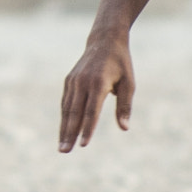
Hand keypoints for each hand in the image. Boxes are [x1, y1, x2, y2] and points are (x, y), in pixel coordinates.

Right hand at [59, 26, 135, 151]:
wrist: (105, 40)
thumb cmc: (121, 64)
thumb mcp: (129, 83)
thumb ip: (125, 106)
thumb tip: (124, 127)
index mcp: (98, 83)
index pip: (91, 111)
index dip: (87, 129)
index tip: (83, 145)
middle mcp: (83, 83)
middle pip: (74, 113)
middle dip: (69, 133)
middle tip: (65, 151)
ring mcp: (74, 81)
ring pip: (67, 109)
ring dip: (64, 129)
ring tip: (62, 147)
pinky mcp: (69, 81)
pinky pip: (66, 102)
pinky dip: (64, 117)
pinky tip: (64, 131)